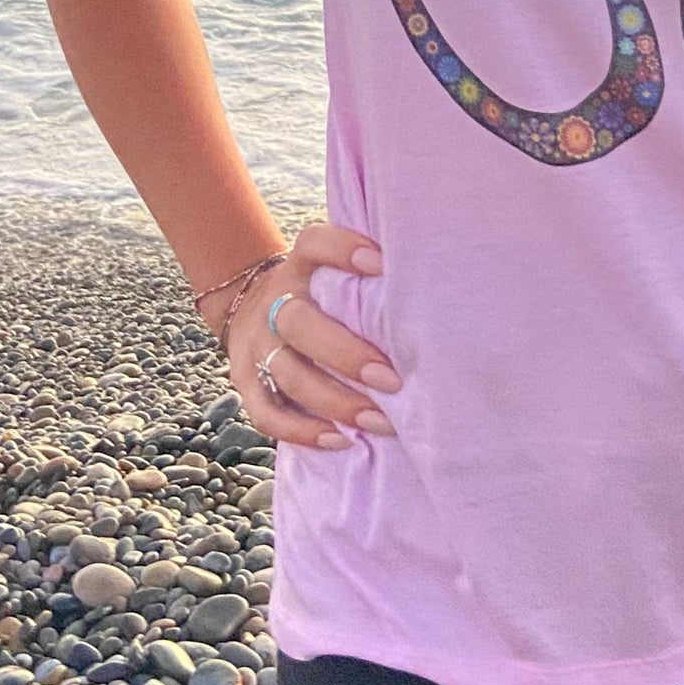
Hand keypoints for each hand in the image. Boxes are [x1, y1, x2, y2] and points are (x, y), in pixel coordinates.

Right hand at [219, 222, 402, 450]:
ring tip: (380, 421)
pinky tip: (340, 439)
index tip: (383, 265)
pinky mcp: (245, 381)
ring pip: (287, 373)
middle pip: (300, 323)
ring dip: (335, 401)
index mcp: (301, 267)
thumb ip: (370, 279)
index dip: (342, 250)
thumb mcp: (334, 272)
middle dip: (347, 355)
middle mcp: (276, 302)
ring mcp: (257, 343)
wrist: (252, 307)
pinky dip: (302, 430)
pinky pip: (266, 412)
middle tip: (392, 379)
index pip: (313, 244)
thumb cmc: (321, 294)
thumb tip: (438, 292)